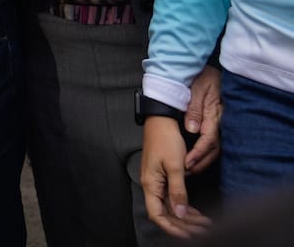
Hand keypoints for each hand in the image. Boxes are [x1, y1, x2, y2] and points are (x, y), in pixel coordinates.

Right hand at [141, 117, 212, 237]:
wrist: (161, 121)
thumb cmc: (165, 139)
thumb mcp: (176, 166)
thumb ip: (178, 191)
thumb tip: (181, 213)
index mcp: (151, 184)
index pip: (158, 215)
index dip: (173, 228)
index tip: (190, 235)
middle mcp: (152, 185)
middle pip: (165, 213)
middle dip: (184, 225)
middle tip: (204, 230)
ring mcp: (157, 181)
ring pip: (170, 207)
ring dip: (186, 217)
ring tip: (204, 222)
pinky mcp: (162, 177)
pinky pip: (172, 198)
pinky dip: (184, 206)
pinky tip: (195, 211)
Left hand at [184, 66, 221, 173]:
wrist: (209, 68)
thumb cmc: (203, 76)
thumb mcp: (197, 89)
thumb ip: (194, 109)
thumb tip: (192, 128)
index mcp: (215, 113)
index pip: (208, 138)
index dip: (198, 152)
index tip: (187, 161)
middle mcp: (219, 120)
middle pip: (214, 147)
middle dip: (201, 161)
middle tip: (187, 170)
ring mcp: (220, 122)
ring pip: (215, 147)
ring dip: (203, 159)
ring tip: (189, 168)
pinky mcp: (217, 122)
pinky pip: (213, 141)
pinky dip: (205, 152)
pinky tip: (196, 157)